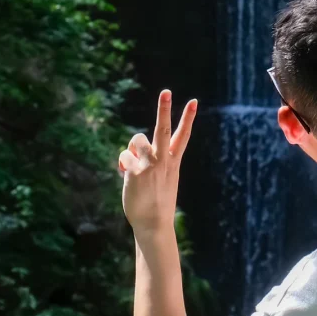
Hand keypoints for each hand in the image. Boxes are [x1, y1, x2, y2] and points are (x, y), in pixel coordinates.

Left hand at [119, 90, 196, 235]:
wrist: (153, 223)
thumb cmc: (155, 202)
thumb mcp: (159, 179)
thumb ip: (148, 162)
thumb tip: (129, 153)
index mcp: (173, 162)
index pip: (183, 135)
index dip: (188, 117)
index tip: (194, 101)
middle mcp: (163, 160)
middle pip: (164, 129)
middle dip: (164, 109)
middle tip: (166, 92)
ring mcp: (150, 165)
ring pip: (136, 139)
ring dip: (132, 148)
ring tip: (134, 164)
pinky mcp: (136, 171)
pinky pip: (124, 156)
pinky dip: (123, 164)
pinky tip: (125, 174)